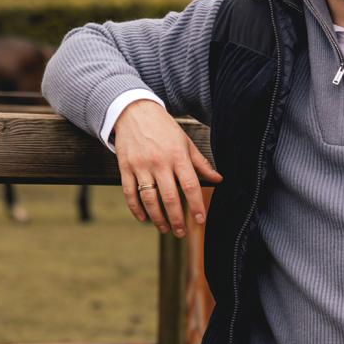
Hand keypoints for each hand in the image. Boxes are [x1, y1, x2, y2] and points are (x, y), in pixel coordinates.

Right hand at [114, 99, 222, 235]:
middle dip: (177, 218)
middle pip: (169, 197)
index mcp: (177, 156)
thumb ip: (200, 163)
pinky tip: (144, 219)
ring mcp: (141, 166)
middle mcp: (159, 162)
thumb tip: (218, 179)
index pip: (190, 185)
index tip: (200, 219)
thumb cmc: (163, 128)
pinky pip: (130, 194)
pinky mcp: (125, 168)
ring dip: (157, 218)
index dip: (196, 205)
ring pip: (149, 199)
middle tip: (181, 232)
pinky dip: (136, 209)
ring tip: (165, 228)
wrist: (133, 111)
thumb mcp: (185, 142)